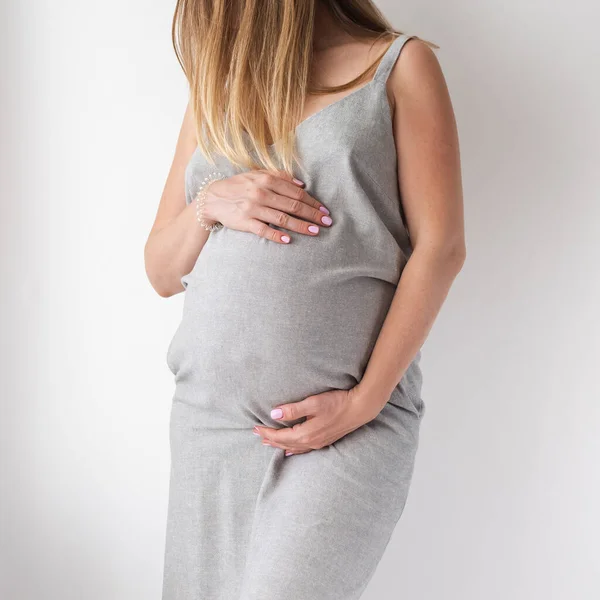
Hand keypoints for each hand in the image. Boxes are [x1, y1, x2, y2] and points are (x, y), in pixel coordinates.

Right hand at [201, 169, 332, 243]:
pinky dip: (277, 235)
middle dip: (313, 215)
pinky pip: (264, 230)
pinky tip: (289, 240)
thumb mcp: (257, 175)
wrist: (212, 198)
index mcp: (267, 180)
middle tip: (327, 223)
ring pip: (283, 218)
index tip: (324, 210)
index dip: (312, 202)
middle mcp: (261, 193)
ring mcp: (253, 208)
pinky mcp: (245, 222)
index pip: (296, 192)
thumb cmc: (239, 186)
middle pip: (293, 205)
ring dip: (301, 226)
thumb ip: (279, 176)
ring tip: (315, 232)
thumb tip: (302, 184)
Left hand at [253, 387, 383, 455]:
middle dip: (270, 438)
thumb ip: (293, 409)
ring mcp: (318, 443)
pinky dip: (293, 449)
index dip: (267, 432)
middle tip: (257, 434)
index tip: (255, 428)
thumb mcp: (313, 403)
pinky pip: (304, 449)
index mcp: (305, 434)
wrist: (360, 408)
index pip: (280, 435)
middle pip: (285, 443)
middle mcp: (310, 442)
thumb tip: (274, 414)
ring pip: (294, 447)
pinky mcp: (325, 440)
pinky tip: (291, 450)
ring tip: (268, 443)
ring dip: (280, 444)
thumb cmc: (337, 402)